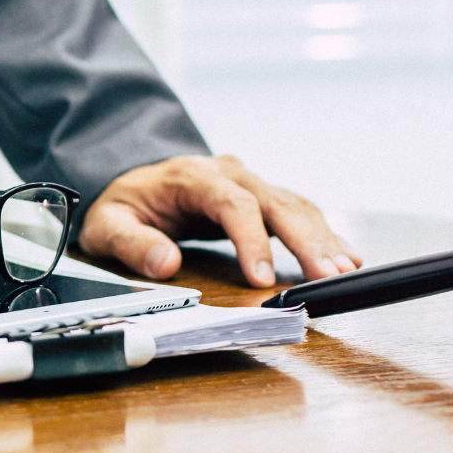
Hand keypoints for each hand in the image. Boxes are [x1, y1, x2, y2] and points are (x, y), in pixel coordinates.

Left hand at [78, 154, 360, 287]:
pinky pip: (299, 212)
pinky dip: (323, 234)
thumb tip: (165, 263)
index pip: (232, 205)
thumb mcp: (107, 224)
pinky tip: (345, 256)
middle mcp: (229, 174)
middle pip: (276, 202)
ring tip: (343, 272)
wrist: (133, 179)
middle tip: (327, 276)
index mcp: (194, 176)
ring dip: (322, 239)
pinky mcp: (261, 198)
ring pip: (295, 206)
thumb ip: (133, 242)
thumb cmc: (124, 204)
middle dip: (306, 241)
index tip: (262, 277)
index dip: (251, 241)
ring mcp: (249, 183)